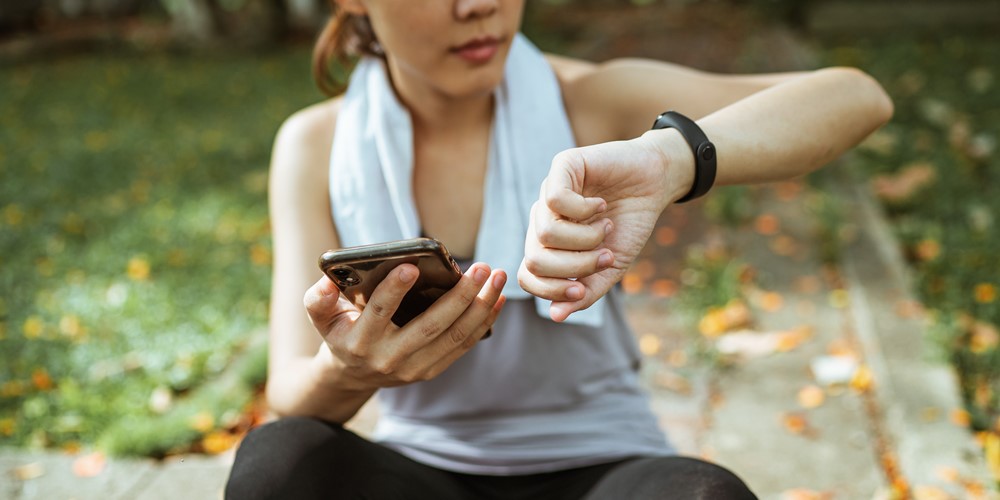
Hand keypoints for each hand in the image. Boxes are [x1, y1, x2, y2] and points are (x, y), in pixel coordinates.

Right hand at [305, 263, 505, 389]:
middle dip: (459, 296)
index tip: (412, 266)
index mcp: (359, 342)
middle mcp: (388, 359)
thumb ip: (318, 299)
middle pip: (430, 327)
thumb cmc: (341, 331)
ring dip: (480, 307)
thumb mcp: (321, 316)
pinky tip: (497, 299)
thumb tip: (327, 280)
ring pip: (454, 337)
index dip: (394, 290)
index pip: (378, 313)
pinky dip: (483, 322)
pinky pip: (462, 346)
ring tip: (496, 278)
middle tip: (481, 268)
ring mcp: (413, 368)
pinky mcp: (431, 370)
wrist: (351, 374)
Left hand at [518, 132, 691, 320]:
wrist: (656, 183)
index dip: (552, 289)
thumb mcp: (611, 267)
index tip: (582, 288)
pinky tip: (601, 205)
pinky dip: (584, 211)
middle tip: (604, 255)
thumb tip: (556, 315)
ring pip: (545, 233)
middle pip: (535, 259)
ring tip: (606, 227)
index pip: (528, 275)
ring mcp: (548, 192)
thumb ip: (586, 292)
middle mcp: (542, 218)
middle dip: (575, 266)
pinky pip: (555, 200)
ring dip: (585, 239)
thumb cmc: (630, 224)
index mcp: (549, 244)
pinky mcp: (562, 166)